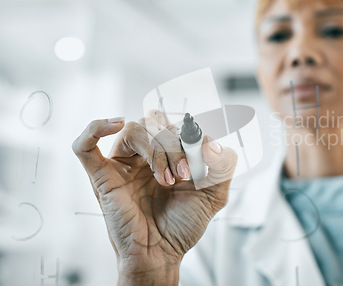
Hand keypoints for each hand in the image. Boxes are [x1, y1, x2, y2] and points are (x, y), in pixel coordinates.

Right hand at [72, 114, 236, 284]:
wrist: (163, 254)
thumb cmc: (184, 224)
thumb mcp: (215, 192)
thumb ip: (224, 163)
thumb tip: (209, 141)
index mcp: (167, 152)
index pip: (175, 122)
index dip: (189, 135)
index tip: (201, 159)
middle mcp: (143, 154)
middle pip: (154, 121)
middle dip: (174, 143)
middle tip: (184, 174)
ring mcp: (122, 164)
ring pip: (133, 130)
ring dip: (155, 149)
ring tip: (166, 179)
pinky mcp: (102, 178)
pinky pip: (85, 145)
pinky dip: (96, 127)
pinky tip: (116, 123)